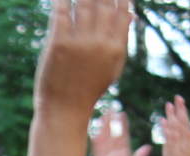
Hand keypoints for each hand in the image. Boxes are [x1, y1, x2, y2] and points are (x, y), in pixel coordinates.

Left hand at [34, 0, 133, 119]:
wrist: (65, 111)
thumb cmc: (89, 88)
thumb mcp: (112, 67)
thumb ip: (121, 39)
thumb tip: (131, 13)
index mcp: (115, 48)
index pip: (121, 12)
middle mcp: (100, 44)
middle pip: (103, 4)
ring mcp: (79, 43)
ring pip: (83, 4)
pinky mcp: (59, 44)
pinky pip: (61, 13)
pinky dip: (61, 0)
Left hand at [159, 97, 189, 155]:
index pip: (187, 126)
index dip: (184, 114)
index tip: (181, 103)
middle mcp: (186, 144)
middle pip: (183, 124)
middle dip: (180, 110)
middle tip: (177, 97)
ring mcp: (179, 148)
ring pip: (176, 129)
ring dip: (172, 116)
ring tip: (168, 105)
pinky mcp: (172, 154)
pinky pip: (169, 140)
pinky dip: (166, 130)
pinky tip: (163, 122)